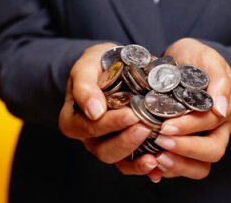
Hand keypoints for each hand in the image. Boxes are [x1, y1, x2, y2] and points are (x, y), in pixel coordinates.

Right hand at [59, 43, 157, 172]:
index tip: (131, 115)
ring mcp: (105, 144)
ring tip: (155, 153)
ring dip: (136, 159)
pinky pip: (129, 163)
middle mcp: (87, 136)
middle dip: (126, 141)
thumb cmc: (97, 64)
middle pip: (104, 149)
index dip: (111, 123)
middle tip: (146, 127)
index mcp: (73, 119)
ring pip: (117, 160)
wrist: (111, 66)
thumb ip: (85, 86)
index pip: (91, 127)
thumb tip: (93, 110)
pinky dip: (142, 166)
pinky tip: (157, 166)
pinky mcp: (122, 147)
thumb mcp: (86, 66)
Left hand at [148, 38, 230, 179]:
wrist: (183, 61)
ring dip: (179, 165)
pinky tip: (153, 167)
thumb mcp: (207, 58)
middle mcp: (221, 126)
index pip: (211, 123)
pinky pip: (186, 165)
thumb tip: (222, 109)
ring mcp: (206, 137)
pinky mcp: (190, 144)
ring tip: (156, 160)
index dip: (189, 128)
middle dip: (185, 149)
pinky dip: (170, 169)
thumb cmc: (194, 57)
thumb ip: (219, 79)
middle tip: (160, 141)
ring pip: (202, 165)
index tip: (165, 126)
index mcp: (229, 106)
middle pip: (212, 151)